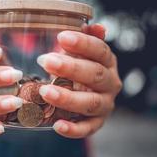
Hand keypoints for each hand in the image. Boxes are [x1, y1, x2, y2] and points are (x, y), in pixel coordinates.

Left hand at [37, 24, 121, 138]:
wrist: (83, 92)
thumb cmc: (78, 68)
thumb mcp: (81, 52)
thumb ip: (86, 40)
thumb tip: (95, 26)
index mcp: (108, 63)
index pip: (100, 51)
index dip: (83, 43)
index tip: (61, 37)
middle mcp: (111, 83)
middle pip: (95, 75)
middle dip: (71, 68)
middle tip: (46, 61)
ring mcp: (105, 105)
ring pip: (91, 103)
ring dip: (68, 98)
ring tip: (45, 92)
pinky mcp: (97, 122)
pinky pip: (87, 128)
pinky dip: (73, 129)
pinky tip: (57, 125)